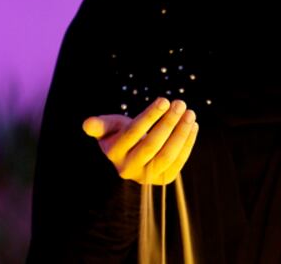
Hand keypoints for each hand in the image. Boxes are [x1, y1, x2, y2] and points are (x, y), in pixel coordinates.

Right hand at [83, 98, 198, 185]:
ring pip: (167, 156)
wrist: (131, 155)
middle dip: (168, 123)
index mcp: (113, 153)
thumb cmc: (121, 134)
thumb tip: (87, 124)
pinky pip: (178, 162)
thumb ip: (101, 125)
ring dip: (181, 134)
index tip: (164, 100)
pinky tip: (193, 126)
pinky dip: (188, 144)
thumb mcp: (109, 127)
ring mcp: (146, 177)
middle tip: (181, 103)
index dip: (150, 116)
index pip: (133, 132)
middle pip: (151, 145)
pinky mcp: (162, 179)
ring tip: (190, 114)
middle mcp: (128, 169)